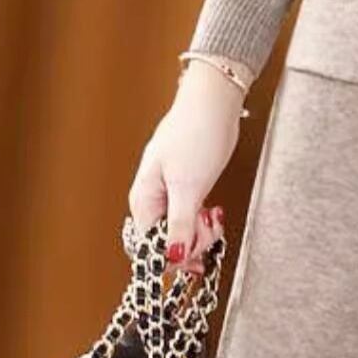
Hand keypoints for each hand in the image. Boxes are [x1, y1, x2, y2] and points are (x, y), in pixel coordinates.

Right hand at [127, 60, 242, 270]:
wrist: (214, 102)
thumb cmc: (197, 134)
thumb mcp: (189, 186)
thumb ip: (180, 223)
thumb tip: (172, 256)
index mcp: (143, 200)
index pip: (150, 247)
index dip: (176, 255)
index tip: (198, 254)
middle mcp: (151, 198)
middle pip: (165, 241)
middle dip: (191, 243)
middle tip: (211, 229)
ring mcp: (168, 191)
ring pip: (180, 229)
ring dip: (200, 232)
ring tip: (214, 218)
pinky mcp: (186, 184)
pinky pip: (189, 214)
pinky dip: (203, 219)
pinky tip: (214, 213)